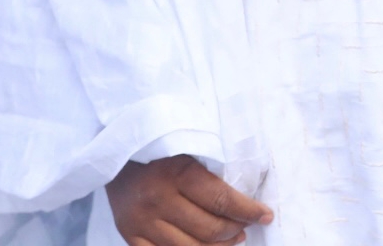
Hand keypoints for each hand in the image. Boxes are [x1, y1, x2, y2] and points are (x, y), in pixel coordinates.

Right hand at [107, 155, 272, 245]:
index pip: (222, 199)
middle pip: (208, 228)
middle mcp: (159, 200)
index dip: (248, 210)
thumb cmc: (162, 146)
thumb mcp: (189, 146)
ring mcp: (142, 222)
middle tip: (246, 228)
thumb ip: (212, 168)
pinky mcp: (128, 235)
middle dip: (234, 230)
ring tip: (231, 240)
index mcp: (179, 173)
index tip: (266, 215)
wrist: (116, 151)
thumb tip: (243, 193)